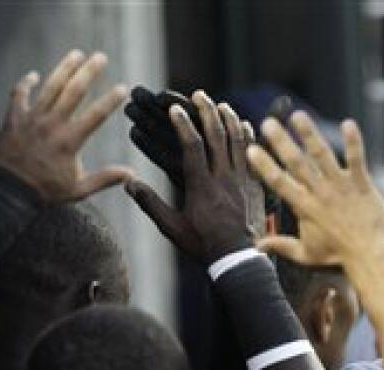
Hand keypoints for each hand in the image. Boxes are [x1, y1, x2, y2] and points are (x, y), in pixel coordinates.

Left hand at [0, 50, 131, 201]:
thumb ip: (105, 178)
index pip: (96, 115)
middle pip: (73, 91)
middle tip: (100, 57)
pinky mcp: (14, 119)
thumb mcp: (80, 190)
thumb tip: (132, 175)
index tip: (123, 87)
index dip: (111, 100)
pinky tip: (35, 75)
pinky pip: (19, 94)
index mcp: (69, 141)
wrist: (9, 193)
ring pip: (50, 87)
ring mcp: (31, 119)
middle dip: (89, 72)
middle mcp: (51, 125)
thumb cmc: (46, 192)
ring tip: (76, 54)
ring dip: (64, 68)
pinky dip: (26, 83)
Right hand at [126, 90, 260, 261]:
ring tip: (221, 104)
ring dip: (230, 120)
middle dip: (208, 112)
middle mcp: (224, 180)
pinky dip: (248, 138)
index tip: (174, 108)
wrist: (239, 260)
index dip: (184, 125)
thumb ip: (150, 204)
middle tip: (199, 95)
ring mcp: (242, 182)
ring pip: (239, 143)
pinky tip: (245, 126)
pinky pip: (253, 156)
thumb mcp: (172, 228)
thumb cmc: (203, 246)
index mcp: (202, 187)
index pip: (193, 147)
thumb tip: (128, 183)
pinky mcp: (255, 186)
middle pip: (218, 137)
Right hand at [247, 113, 383, 267]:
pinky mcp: (361, 184)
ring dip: (309, 135)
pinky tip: (348, 123)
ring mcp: (341, 187)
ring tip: (298, 116)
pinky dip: (353, 142)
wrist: (370, 257)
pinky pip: (356, 160)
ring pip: (323, 156)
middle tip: (268, 123)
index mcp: (305, 207)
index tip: (251, 150)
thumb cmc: (339, 256)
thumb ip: (281, 246)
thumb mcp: (306, 254)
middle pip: (297, 163)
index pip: (279, 183)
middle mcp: (320, 194)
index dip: (264, 166)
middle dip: (281, 142)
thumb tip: (257, 246)